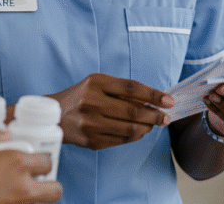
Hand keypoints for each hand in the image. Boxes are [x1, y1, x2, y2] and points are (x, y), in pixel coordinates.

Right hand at [0, 128, 61, 203]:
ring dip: (34, 196)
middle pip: (55, 190)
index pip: (47, 161)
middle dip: (49, 183)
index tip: (32, 158)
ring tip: (16, 188)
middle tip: (34, 177)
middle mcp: (20, 188)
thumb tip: (4, 134)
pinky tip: (1, 198)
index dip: (41, 158)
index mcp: (14, 164)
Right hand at [49, 73, 173, 149]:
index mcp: (95, 83)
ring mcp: (90, 124)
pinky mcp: (90, 141)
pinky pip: (120, 141)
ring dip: (147, 128)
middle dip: (154, 115)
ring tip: (153, 125)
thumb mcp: (98, 84)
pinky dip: (135, 136)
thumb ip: (122, 90)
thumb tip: (153, 102)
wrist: (54, 115)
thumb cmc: (82, 96)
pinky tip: (140, 132)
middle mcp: (91, 102)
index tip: (169, 101)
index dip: (153, 95)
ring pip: (129, 129)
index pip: (131, 88)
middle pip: (132, 111)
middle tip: (166, 117)